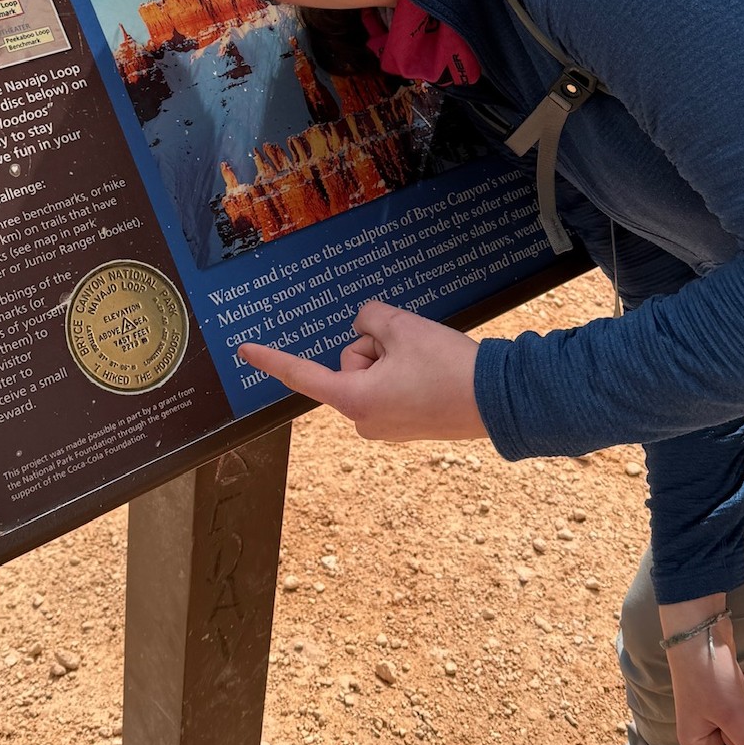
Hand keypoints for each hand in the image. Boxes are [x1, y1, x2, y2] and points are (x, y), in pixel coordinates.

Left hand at [237, 300, 486, 442]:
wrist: (498, 400)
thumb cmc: (448, 366)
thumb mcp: (402, 327)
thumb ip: (370, 318)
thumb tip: (367, 326)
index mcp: (355, 399)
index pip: (302, 374)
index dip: (272, 359)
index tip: (244, 351)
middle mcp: (364, 420)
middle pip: (351, 362)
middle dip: (375, 347)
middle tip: (411, 350)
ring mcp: (385, 426)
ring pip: (373, 371)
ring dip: (394, 358)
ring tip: (428, 363)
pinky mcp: (405, 425)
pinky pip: (390, 385)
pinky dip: (406, 372)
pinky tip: (433, 373)